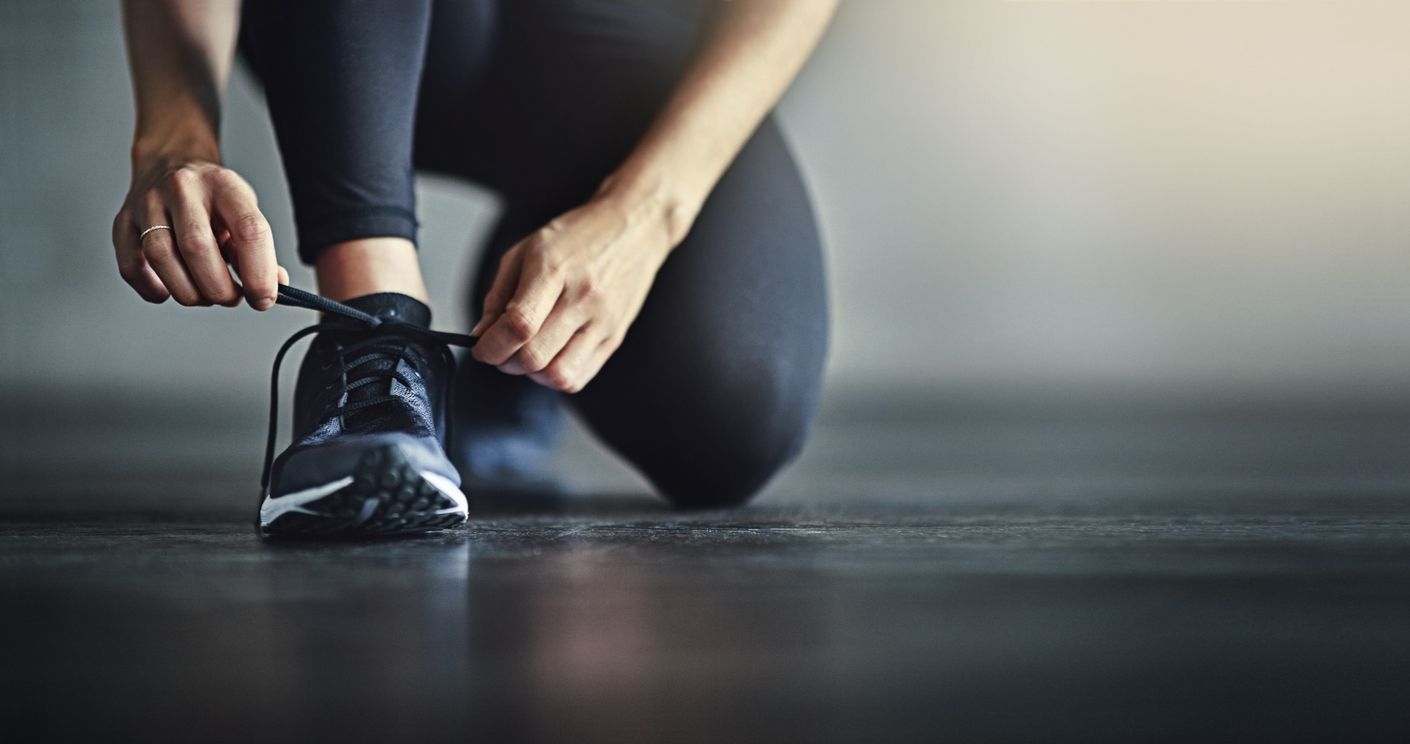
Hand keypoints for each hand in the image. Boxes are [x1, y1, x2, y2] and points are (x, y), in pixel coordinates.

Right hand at [113, 154, 287, 307]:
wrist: (170, 161)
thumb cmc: (211, 194)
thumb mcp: (244, 208)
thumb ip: (258, 248)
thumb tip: (274, 286)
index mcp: (223, 184)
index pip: (249, 229)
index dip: (259, 272)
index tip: (263, 298)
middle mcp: (183, 189)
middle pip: (197, 247)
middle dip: (219, 288)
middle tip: (231, 297)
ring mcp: (148, 202)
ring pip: (160, 257)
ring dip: (188, 291)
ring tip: (205, 295)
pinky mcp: (124, 220)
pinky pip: (131, 265)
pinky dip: (152, 288)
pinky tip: (169, 290)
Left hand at [470, 192, 676, 392]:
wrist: (634, 229)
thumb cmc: (577, 237)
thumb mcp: (526, 250)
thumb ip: (499, 295)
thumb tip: (482, 335)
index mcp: (554, 269)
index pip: (519, 324)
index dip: (492, 346)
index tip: (482, 349)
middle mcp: (583, 298)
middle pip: (535, 356)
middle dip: (506, 362)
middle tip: (501, 351)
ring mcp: (603, 321)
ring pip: (558, 376)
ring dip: (532, 374)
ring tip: (528, 354)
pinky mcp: (615, 337)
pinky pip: (579, 377)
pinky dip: (555, 376)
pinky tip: (551, 356)